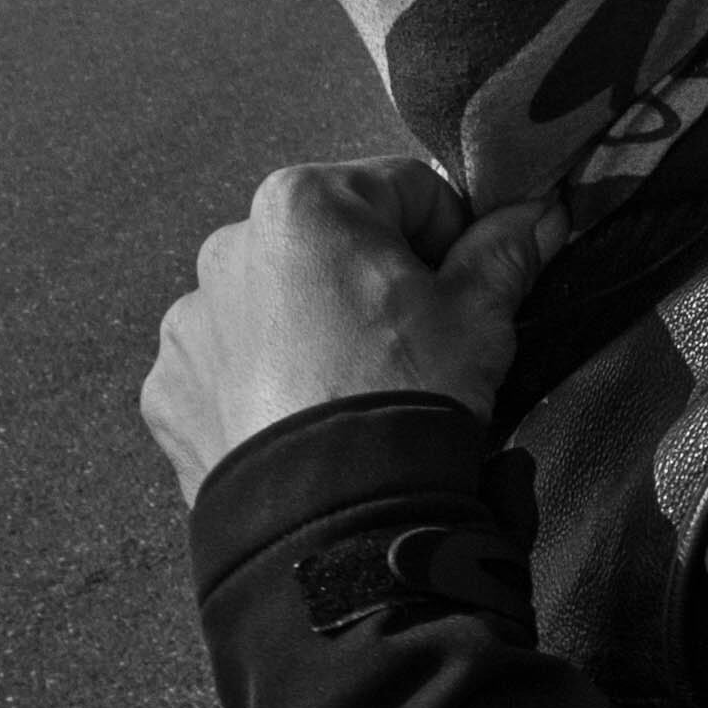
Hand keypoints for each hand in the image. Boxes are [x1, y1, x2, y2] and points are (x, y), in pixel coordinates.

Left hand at [141, 156, 580, 504]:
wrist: (335, 518)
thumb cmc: (406, 394)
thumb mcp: (480, 314)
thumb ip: (504, 251)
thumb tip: (537, 215)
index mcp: (303, 204)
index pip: (403, 190)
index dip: (450, 235)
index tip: (466, 285)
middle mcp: (228, 247)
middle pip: (329, 245)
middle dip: (372, 282)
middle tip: (414, 344)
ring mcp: (190, 324)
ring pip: (272, 307)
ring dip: (309, 330)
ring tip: (353, 389)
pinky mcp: (169, 392)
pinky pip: (225, 371)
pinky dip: (260, 386)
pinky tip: (302, 422)